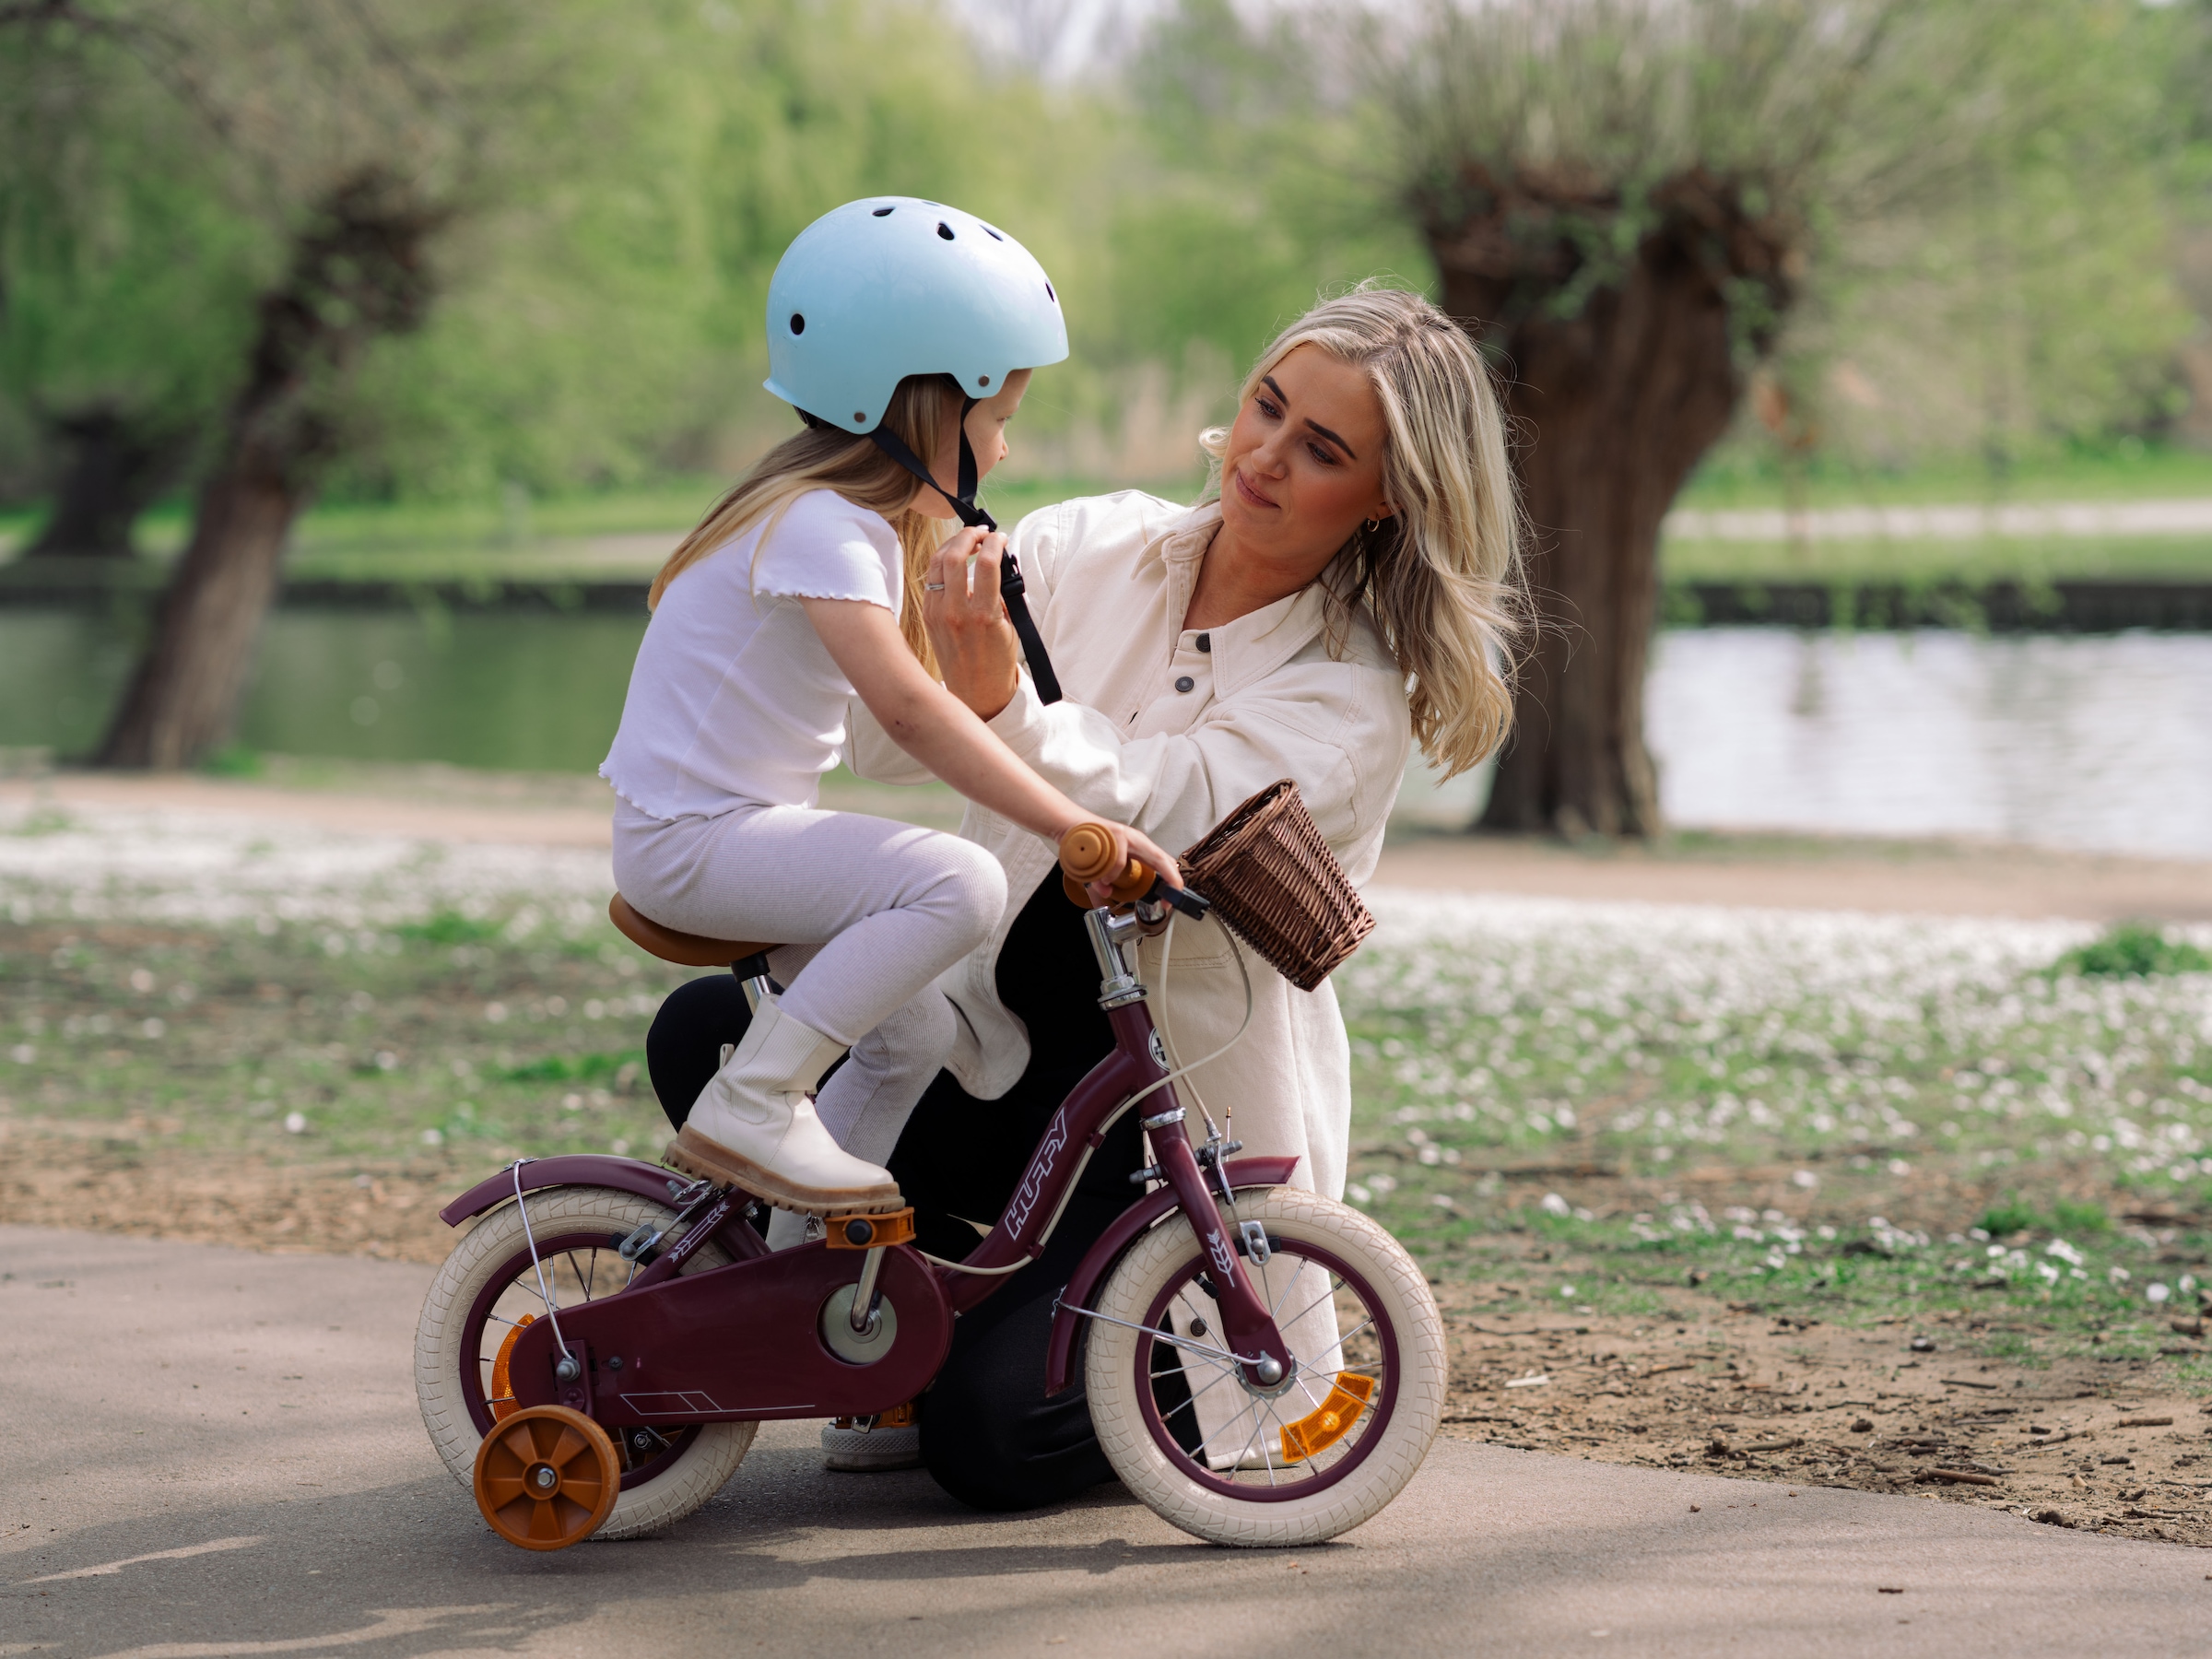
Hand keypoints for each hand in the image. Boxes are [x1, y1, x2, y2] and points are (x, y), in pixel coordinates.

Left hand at [921, 529, 1022, 719]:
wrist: (976, 690)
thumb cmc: (998, 658)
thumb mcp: (1010, 625)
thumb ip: (1001, 592)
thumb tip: (996, 561)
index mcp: (983, 615)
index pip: (987, 563)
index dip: (995, 542)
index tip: (1001, 537)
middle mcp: (956, 612)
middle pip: (955, 555)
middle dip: (969, 535)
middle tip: (982, 532)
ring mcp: (938, 613)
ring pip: (937, 562)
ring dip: (953, 544)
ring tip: (967, 540)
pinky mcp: (928, 615)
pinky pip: (931, 578)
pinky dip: (942, 562)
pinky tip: (954, 559)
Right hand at [1081, 821, 1184, 902]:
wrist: (1068, 824)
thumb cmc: (1087, 843)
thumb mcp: (1103, 866)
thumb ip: (1107, 881)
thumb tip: (1108, 894)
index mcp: (1137, 847)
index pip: (1163, 862)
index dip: (1172, 881)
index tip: (1173, 898)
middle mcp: (1137, 840)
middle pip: (1164, 860)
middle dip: (1171, 880)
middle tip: (1170, 899)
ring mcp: (1128, 835)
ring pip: (1144, 859)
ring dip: (1126, 878)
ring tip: (1107, 882)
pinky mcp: (1116, 833)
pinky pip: (1119, 859)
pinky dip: (1111, 871)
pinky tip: (1101, 874)